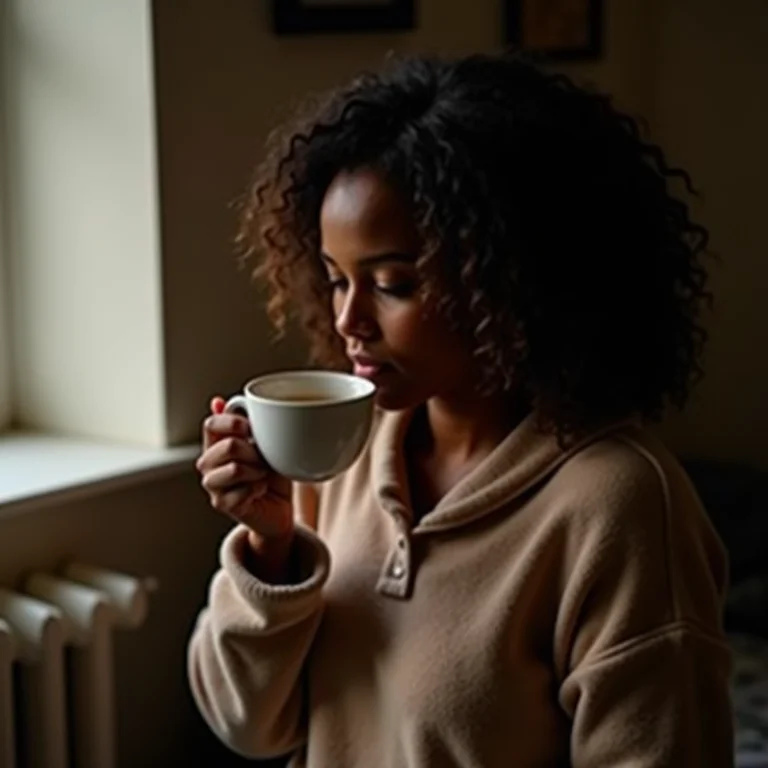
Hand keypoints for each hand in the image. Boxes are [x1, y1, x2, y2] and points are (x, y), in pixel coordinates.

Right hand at [196, 397, 293, 539]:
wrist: (279, 507)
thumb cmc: (271, 472)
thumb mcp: (264, 442)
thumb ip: (246, 422)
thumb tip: (217, 401)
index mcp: (216, 442)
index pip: (211, 423)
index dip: (233, 423)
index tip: (252, 429)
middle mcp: (208, 462)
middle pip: (229, 446)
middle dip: (254, 452)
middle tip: (263, 460)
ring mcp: (212, 484)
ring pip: (236, 469)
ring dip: (257, 471)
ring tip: (261, 475)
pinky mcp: (221, 503)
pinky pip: (244, 490)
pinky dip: (258, 489)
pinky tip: (259, 490)